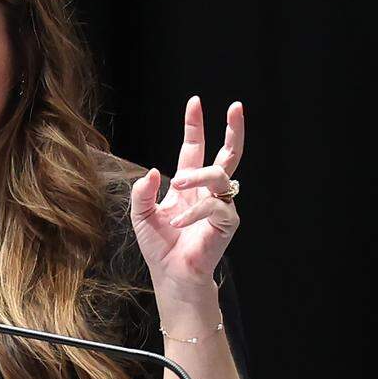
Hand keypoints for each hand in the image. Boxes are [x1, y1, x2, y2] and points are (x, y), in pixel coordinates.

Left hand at [129, 95, 243, 297]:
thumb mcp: (142, 215)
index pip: (194, 149)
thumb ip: (143, 192)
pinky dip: (194, 212)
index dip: (194, 127)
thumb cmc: (159, 247)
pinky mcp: (227, 223)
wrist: (171, 275)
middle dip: (232, 129)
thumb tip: (154, 172)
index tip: (194, 103)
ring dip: (198, 175)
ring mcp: (220, 205)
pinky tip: (179, 223)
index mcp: (188, 185)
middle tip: (235, 106)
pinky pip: (215, 207)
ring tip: (178, 184)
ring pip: (218, 175)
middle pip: (227, 154)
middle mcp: (207, 191)